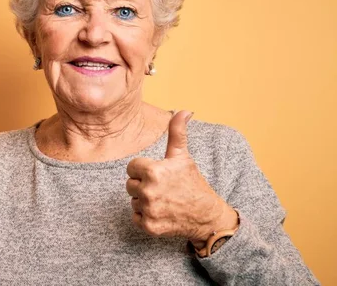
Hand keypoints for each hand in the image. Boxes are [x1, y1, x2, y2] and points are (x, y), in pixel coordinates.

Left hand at [126, 110, 237, 247]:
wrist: (206, 215)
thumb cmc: (192, 183)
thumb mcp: (183, 156)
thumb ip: (177, 132)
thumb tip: (184, 110)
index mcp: (153, 171)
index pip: (131, 167)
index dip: (143, 169)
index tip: (157, 174)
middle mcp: (149, 191)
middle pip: (130, 185)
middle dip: (143, 185)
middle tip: (162, 187)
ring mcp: (149, 210)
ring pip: (133, 200)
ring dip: (144, 201)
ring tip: (163, 199)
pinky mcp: (149, 226)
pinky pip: (135, 217)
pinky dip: (145, 216)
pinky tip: (161, 212)